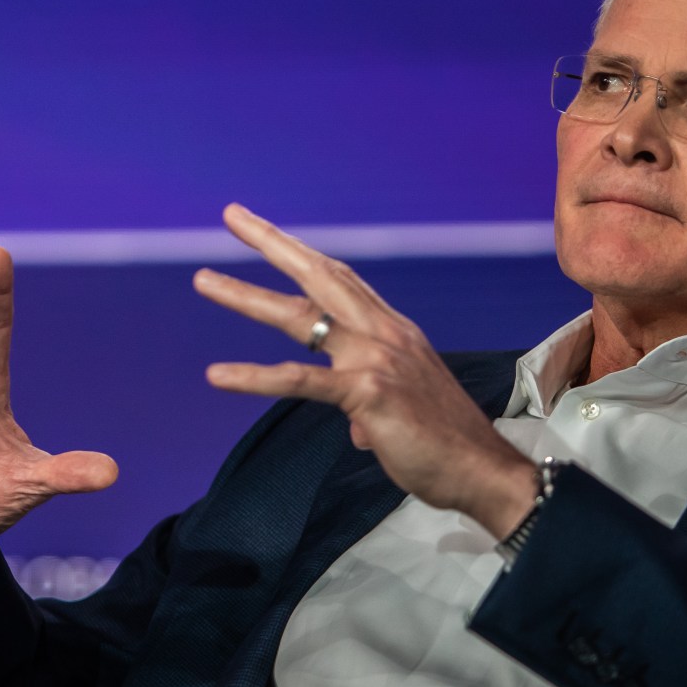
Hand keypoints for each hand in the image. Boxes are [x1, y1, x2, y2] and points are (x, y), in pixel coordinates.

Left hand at [193, 205, 534, 538]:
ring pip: (301, 317)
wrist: (483, 471)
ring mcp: (375, 359)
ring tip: (203, 281)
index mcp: (393, 331)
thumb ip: (371, 406)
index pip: (341, 280)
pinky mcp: (367, 394)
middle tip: (232, 215)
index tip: (268, 232)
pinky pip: (300, 381)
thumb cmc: (445, 445)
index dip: (302, 253)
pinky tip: (218, 375)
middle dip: (273, 242)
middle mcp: (383, 333)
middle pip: (319, 275)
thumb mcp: (402, 411)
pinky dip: (255, 376)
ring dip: (247, 296)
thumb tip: (358, 425)